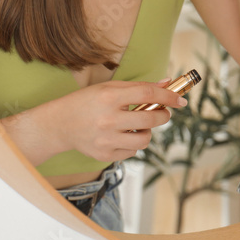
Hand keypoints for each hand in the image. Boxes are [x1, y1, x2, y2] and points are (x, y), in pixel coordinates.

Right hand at [48, 79, 187, 161]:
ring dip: (147, 132)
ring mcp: (106, 140)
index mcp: (108, 98)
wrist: (59, 125)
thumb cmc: (87, 103)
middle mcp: (107, 120)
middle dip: (163, 116)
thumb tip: (167, 83)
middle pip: (150, 120)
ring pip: (144, 140)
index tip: (180, 100)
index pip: (147, 95)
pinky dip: (132, 144)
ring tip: (137, 126)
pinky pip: (132, 152)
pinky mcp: (104, 155)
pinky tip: (122, 136)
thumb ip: (139, 87)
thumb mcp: (109, 88)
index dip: (168, 97)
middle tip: (162, 113)